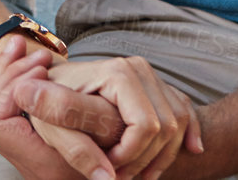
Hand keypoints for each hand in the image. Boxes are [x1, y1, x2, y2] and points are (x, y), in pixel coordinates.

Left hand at [0, 35, 121, 179]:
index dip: (14, 85)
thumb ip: (68, 122)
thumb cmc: (99, 166)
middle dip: (10, 72)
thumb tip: (35, 93)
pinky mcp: (18, 133)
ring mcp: (12, 142)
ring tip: (18, 44)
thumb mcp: (92, 146)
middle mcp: (13, 150)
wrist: (96, 177)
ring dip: (4, 70)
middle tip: (34, 50)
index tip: (42, 67)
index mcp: (27, 155)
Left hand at [26, 56, 203, 179]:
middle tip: (119, 176)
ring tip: (136, 173)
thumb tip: (106, 178)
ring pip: (178, 123)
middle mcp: (139, 68)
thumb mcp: (50, 126)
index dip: (132, 155)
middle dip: (146, 159)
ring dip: (163, 155)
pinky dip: (187, 134)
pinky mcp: (157, 85)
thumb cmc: (46, 104)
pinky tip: (190, 150)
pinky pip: (185, 112)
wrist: (49, 82)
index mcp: (118, 73)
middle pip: (166, 126)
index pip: (146, 126)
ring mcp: (150, 75)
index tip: (108, 168)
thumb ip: (75, 149)